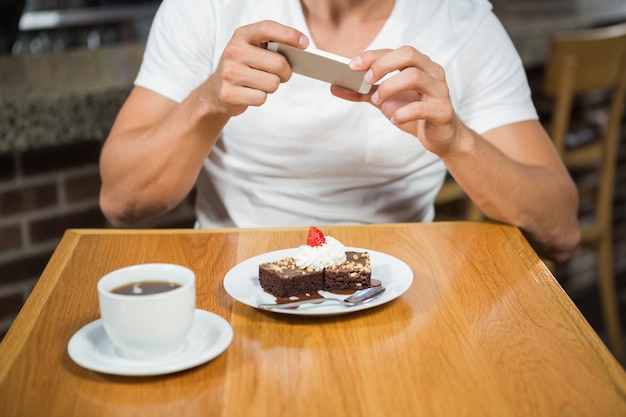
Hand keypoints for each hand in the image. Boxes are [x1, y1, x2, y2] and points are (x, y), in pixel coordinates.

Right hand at [200, 21, 308, 117]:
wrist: (215, 92)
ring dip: (271, 86)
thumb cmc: (243, 68)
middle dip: (286, 72)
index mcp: (241, 35)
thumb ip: (272, 46)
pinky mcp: (229, 93)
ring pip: (272, 83)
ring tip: (259, 83)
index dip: (288, 34)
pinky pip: (261, 98)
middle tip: (281, 74)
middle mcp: (233, 51)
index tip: (305, 44)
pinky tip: (249, 93)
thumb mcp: (253, 50)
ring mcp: (229, 73)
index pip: (267, 28)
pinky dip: (260, 98)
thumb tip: (300, 51)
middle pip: (278, 63)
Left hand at [332, 47, 462, 156]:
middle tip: (366, 81)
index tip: (352, 65)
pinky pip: (423, 107)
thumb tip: (335, 87)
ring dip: (390, 88)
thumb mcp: (385, 100)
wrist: (440, 137)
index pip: (396, 51)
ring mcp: (440, 91)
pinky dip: (403, 112)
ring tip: (378, 102)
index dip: (373, 56)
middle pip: (409, 55)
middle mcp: (432, 73)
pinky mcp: (443, 112)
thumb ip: (362, 92)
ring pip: (416, 77)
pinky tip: (393, 119)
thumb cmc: (413, 113)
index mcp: (420, 65)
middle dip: (383, 65)